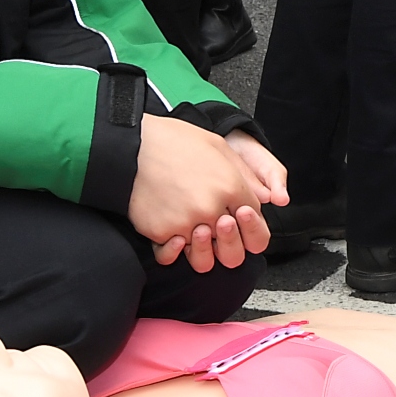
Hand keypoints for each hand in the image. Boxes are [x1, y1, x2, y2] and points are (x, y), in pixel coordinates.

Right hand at [129, 114, 264, 270]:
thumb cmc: (172, 141)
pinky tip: (171, 233)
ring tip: (191, 229)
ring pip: (203, 255)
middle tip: (215, 227)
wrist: (129, 146)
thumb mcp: (218, 146)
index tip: (235, 215)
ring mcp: (187, 224)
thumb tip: (265, 198)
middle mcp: (212, 210)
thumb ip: (245, 175)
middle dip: (228, 243)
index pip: (254, 223)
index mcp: (231, 187)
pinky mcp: (162, 233)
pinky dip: (171, 248)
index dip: (247, 223)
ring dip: (200, 248)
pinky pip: (172, 254)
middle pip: (233, 250)